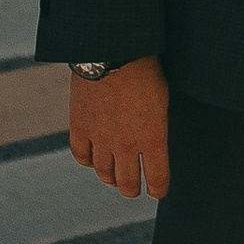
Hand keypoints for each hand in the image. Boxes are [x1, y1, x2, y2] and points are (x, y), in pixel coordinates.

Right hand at [68, 55, 169, 200]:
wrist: (114, 51)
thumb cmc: (146, 70)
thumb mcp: (162, 101)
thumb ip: (156, 126)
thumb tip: (153, 140)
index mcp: (153, 138)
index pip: (157, 178)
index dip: (157, 189)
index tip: (157, 192)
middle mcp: (127, 145)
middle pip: (128, 182)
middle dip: (132, 189)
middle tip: (133, 190)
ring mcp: (101, 138)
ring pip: (104, 173)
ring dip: (110, 179)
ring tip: (113, 180)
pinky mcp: (80, 127)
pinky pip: (81, 155)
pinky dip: (87, 161)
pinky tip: (91, 160)